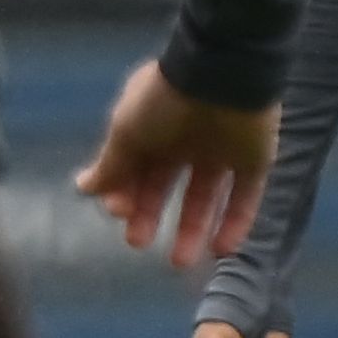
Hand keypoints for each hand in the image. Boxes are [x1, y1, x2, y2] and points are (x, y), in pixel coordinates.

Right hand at [77, 60, 276, 272]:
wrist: (224, 76)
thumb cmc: (164, 102)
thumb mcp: (126, 133)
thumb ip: (110, 165)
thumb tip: (83, 189)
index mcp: (149, 129)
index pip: (133, 169)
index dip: (123, 193)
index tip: (117, 211)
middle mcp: (183, 141)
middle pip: (163, 186)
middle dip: (149, 215)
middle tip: (137, 243)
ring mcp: (220, 152)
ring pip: (204, 196)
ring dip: (192, 228)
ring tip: (179, 261)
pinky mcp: (254, 161)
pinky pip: (244, 196)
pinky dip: (234, 223)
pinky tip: (220, 249)